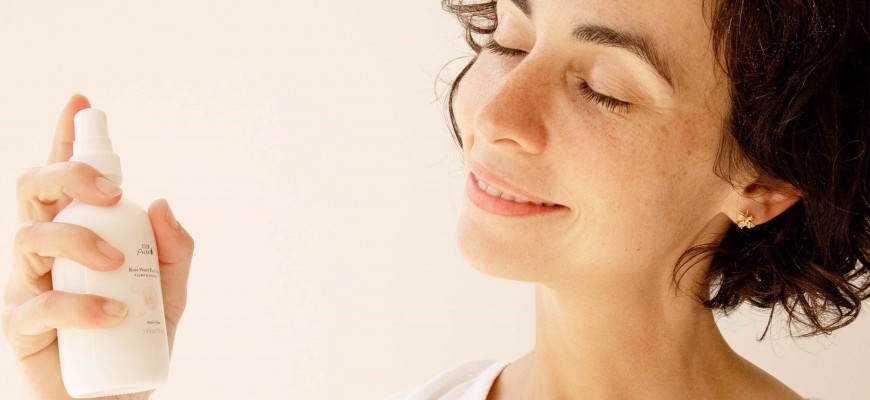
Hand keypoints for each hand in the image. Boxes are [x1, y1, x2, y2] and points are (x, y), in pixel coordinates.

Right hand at [1, 94, 193, 399]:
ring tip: (117, 265)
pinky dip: (80, 305)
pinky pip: (39, 304)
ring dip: (78, 241)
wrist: (119, 394)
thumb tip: (164, 202)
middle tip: (112, 192)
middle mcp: (47, 250)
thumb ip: (175, 247)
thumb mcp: (171, 288)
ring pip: (30, 237)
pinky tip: (115, 313)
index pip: (65, 178)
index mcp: (79, 231)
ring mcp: (29, 284)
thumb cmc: (139, 333)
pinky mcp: (22, 326)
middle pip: (34, 190)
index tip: (82, 102)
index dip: (67, 137)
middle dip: (68, 175)